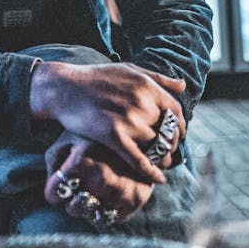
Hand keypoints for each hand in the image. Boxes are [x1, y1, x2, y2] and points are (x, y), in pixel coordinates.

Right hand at [30, 60, 184, 183]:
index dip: (180, 125)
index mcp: (146, 85)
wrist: (65, 88)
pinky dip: (151, 172)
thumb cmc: (97, 78)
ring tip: (160, 163)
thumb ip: (158, 78)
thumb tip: (183, 86)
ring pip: (156, 146)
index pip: (176, 110)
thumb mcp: (129, 69)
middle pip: (168, 131)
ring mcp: (128, 120)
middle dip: (171, 144)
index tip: (177, 134)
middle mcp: (141, 102)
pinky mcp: (113, 136)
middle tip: (169, 152)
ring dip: (161, 158)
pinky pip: (139, 160)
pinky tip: (157, 178)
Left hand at [44, 133, 153, 222]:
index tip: (56, 188)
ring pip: (91, 216)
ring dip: (87, 206)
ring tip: (91, 190)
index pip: (54, 194)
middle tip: (76, 187)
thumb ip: (54, 161)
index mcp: (81, 160)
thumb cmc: (95, 137)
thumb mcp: (69, 140)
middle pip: (72, 208)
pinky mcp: (135, 200)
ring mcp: (119, 191)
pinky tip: (105, 195)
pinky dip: (104, 210)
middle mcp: (101, 178)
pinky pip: (109, 219)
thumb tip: (51, 185)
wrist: (138, 134)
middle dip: (71, 199)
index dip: (52, 191)